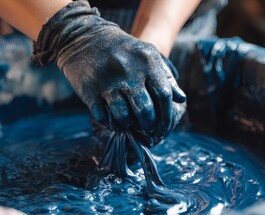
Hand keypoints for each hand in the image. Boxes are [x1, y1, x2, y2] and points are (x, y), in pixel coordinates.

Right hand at [33, 0, 185, 140]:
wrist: (84, 36)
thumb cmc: (122, 49)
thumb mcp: (146, 54)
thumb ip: (165, 76)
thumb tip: (180, 99)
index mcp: (147, 61)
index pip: (164, 95)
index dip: (166, 116)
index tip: (164, 125)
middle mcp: (128, 71)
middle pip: (146, 111)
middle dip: (148, 125)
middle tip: (147, 128)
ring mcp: (108, 81)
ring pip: (124, 117)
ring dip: (129, 125)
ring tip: (130, 123)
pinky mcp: (90, 90)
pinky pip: (104, 117)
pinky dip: (110, 122)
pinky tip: (114, 119)